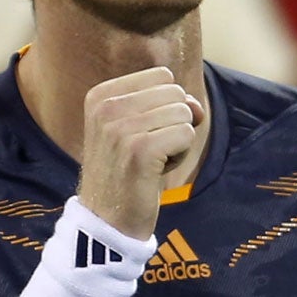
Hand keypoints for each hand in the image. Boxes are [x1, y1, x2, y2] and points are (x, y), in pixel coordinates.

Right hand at [77, 67, 203, 239]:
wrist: (106, 220)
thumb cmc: (127, 169)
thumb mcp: (138, 125)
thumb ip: (170, 103)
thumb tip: (196, 107)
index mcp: (101, 95)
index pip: (163, 76)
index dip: (165, 106)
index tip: (141, 133)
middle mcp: (106, 107)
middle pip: (175, 93)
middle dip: (174, 122)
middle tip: (148, 150)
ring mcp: (119, 128)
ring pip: (184, 113)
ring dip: (177, 141)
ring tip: (151, 161)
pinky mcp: (139, 150)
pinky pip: (186, 134)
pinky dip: (180, 154)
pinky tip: (157, 170)